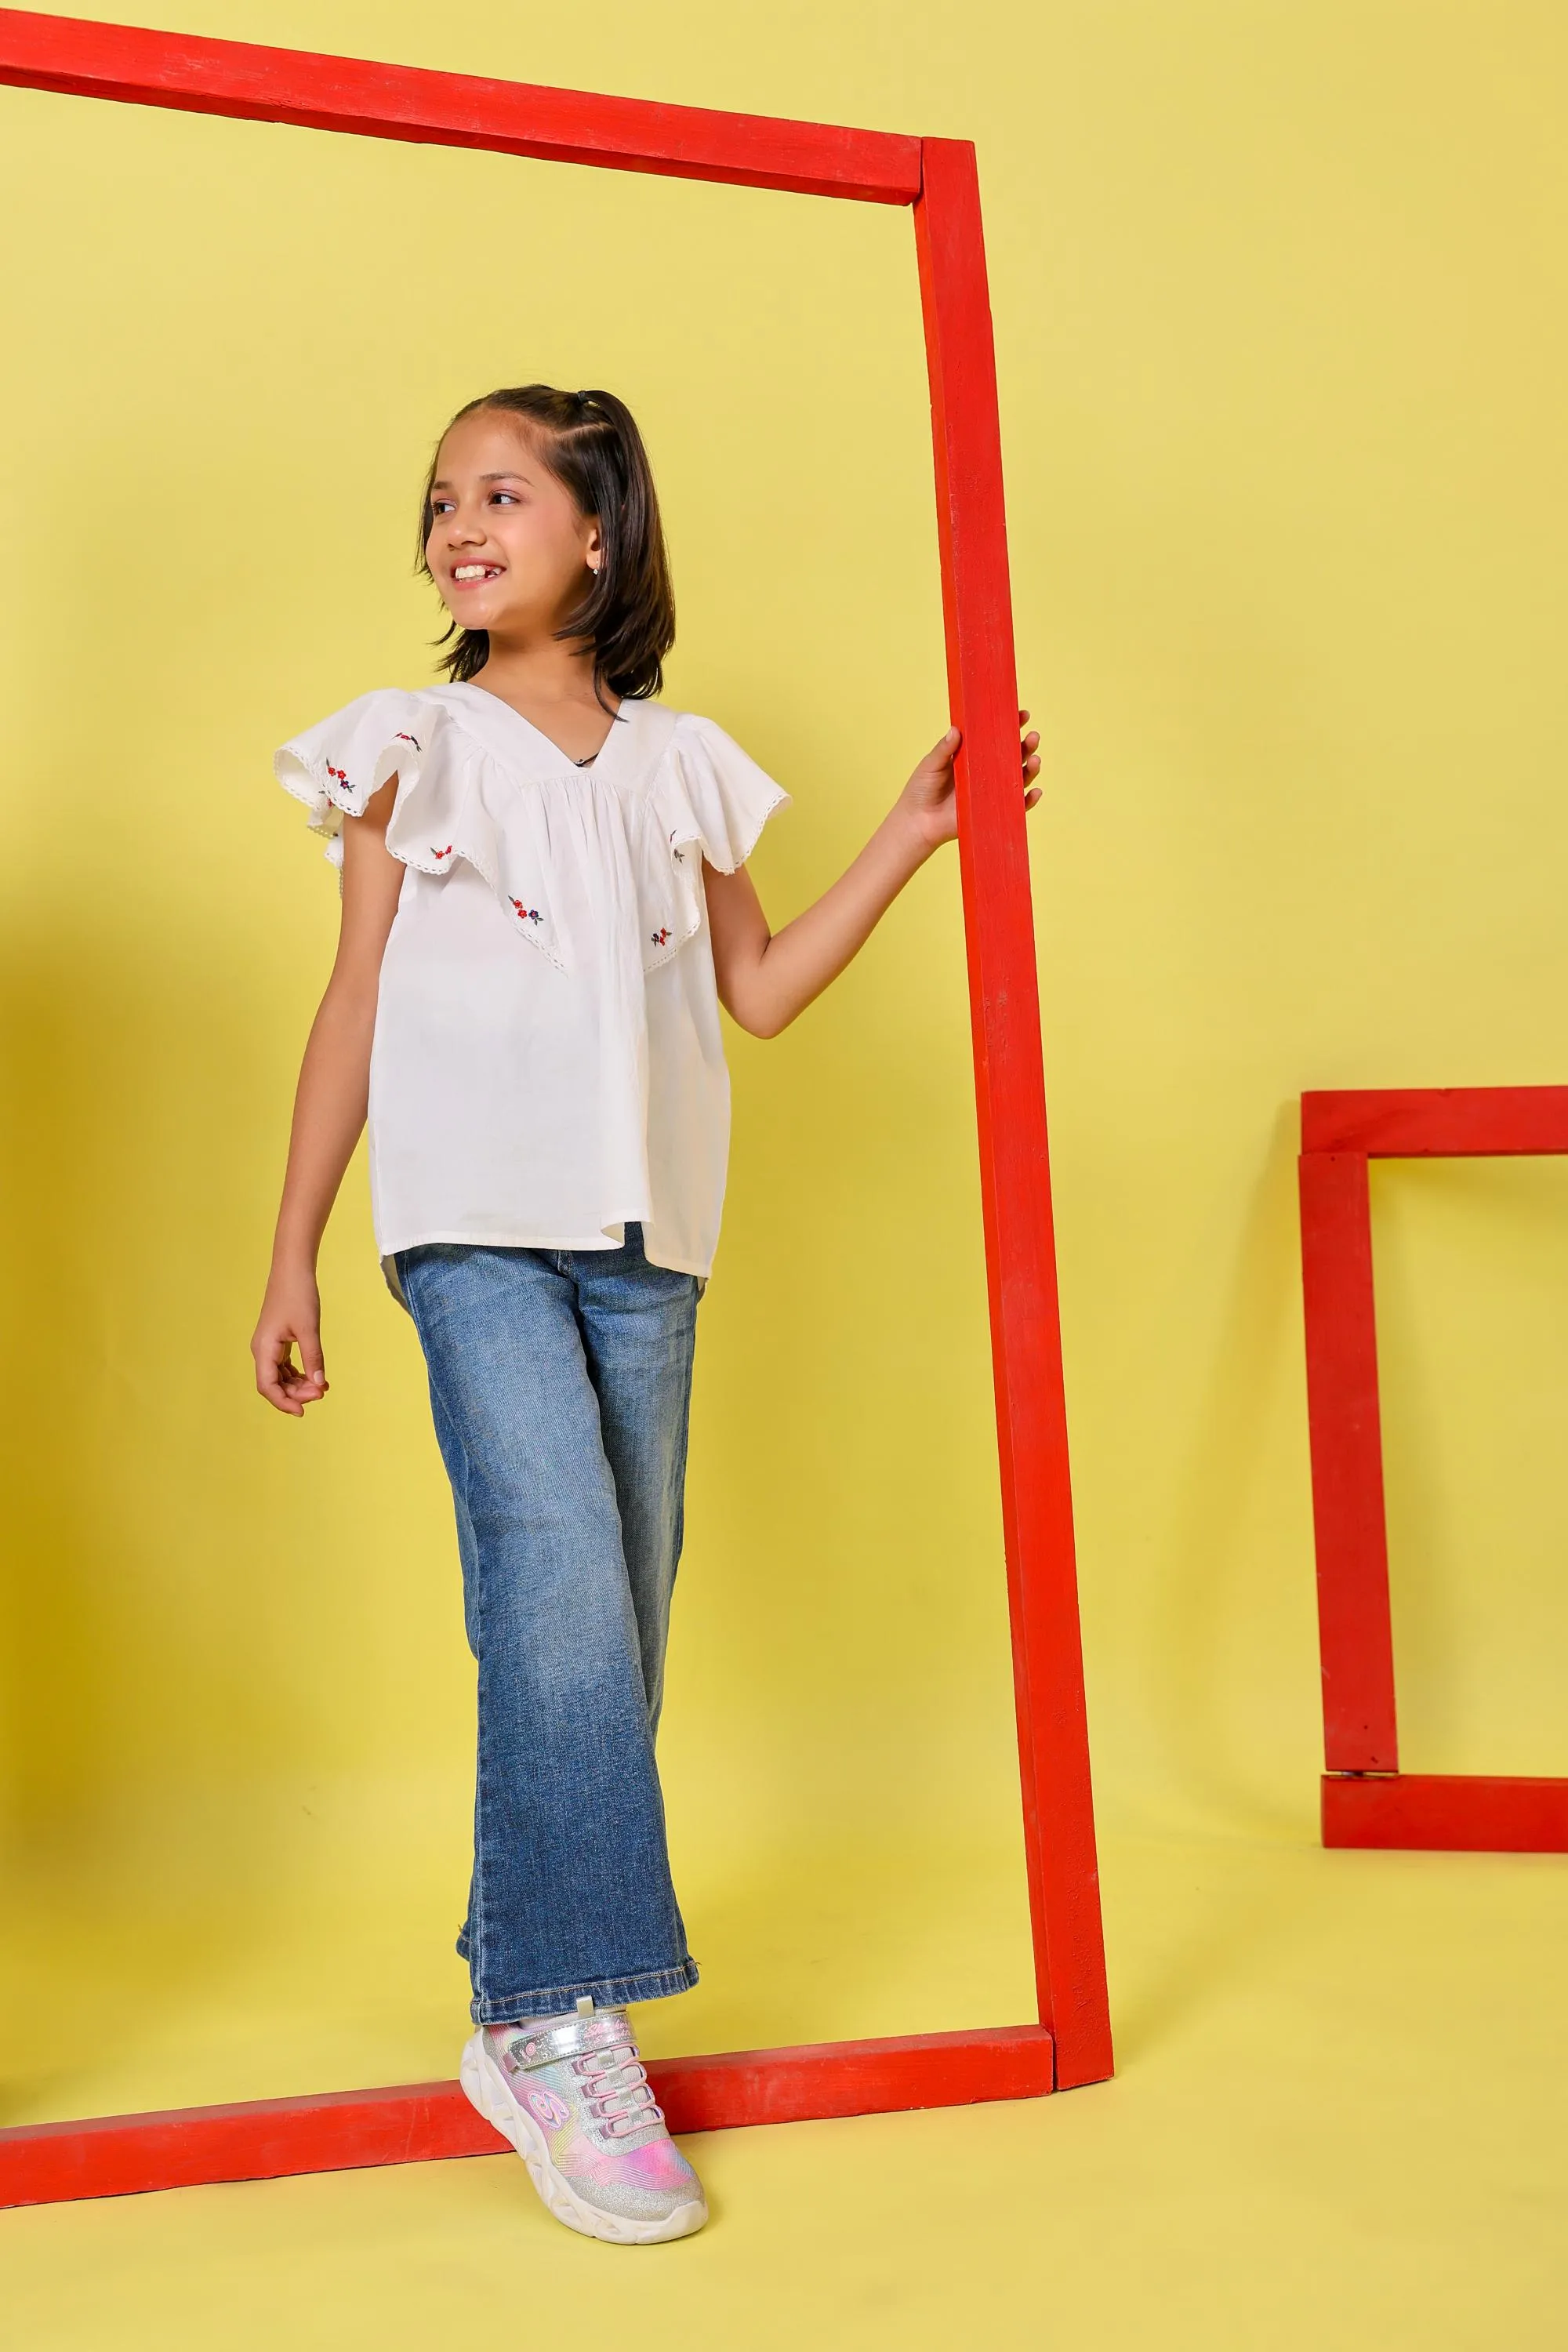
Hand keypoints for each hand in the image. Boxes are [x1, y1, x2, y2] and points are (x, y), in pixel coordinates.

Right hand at [252, 1272, 328, 1416]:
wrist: (292, 1271)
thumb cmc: (298, 1295)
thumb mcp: (309, 1329)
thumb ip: (313, 1359)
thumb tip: (319, 1384)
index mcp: (263, 1349)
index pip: (267, 1386)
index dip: (284, 1402)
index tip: (303, 1411)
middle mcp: (262, 1350)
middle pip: (274, 1384)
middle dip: (296, 1393)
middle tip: (322, 1391)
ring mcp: (269, 1346)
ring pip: (281, 1377)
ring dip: (299, 1385)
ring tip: (321, 1386)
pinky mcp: (278, 1342)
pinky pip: (285, 1366)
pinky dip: (299, 1374)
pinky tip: (316, 1377)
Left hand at [895, 709, 1043, 852]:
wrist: (917, 822)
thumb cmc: (921, 790)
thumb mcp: (931, 764)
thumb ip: (944, 749)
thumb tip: (956, 730)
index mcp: (974, 755)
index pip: (997, 738)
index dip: (1011, 726)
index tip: (1022, 715)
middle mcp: (987, 772)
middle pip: (1014, 756)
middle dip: (1027, 745)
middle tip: (1032, 737)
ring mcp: (992, 792)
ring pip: (1019, 778)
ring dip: (1031, 769)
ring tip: (1034, 760)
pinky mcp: (993, 812)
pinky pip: (1016, 806)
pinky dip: (1028, 800)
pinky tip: (1035, 791)